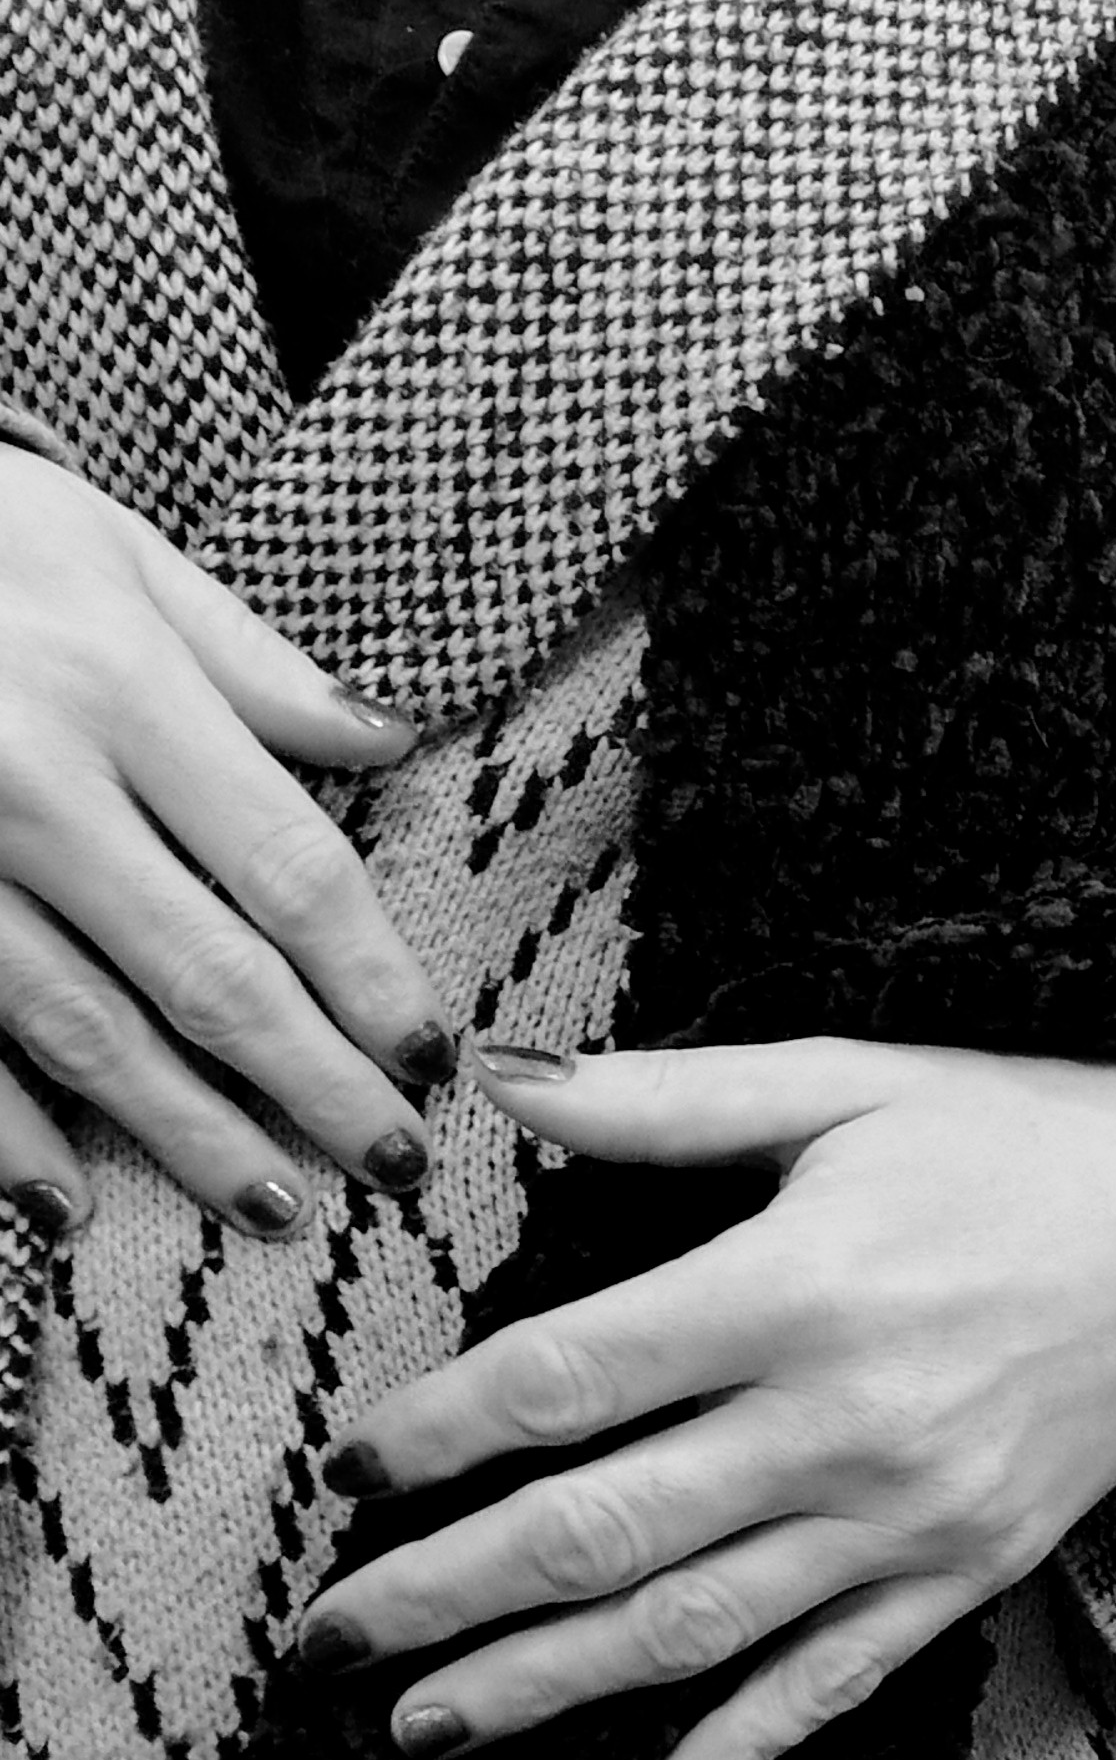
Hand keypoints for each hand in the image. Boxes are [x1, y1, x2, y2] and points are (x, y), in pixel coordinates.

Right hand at [0, 445, 455, 1237]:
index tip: (429, 1055)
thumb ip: (249, 658)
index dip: (368, 975)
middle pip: (205, 972)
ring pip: (81, 1029)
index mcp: (117, 686)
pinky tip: (66, 1208)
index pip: (285, 865)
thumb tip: (391, 733)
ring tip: (277, 1207)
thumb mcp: (112, 551)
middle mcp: (32, 786)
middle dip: (310, 1084)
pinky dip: (1, 1137)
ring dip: (184, 1134)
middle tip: (393, 1165)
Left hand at [300, 1036, 1115, 1759]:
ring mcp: (909, 1519)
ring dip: (543, 1691)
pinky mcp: (965, 1576)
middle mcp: (845, 1421)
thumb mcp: (848, 1083)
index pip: (571, 1377)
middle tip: (322, 1646)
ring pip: (691, 1630)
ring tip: (419, 1734)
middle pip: (602, 1529)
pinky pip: (831, 1685)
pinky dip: (737, 1756)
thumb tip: (497, 1081)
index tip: (353, 1472)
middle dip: (445, 1596)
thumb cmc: (1018, 1134)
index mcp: (798, 1283)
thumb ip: (669, 1098)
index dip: (443, 1432)